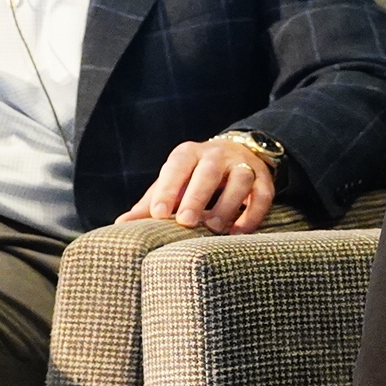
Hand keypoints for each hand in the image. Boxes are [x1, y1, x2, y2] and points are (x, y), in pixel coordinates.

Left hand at [118, 136, 279, 233]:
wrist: (236, 153)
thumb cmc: (194, 176)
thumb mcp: (172, 183)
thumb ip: (151, 203)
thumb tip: (122, 225)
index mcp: (188, 154)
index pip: (177, 167)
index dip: (168, 189)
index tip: (158, 214)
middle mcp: (217, 155)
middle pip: (208, 172)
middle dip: (197, 197)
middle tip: (187, 222)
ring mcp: (243, 165)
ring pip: (240, 179)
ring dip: (228, 204)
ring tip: (215, 228)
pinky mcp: (264, 179)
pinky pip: (263, 195)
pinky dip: (253, 214)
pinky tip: (239, 232)